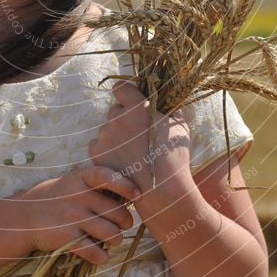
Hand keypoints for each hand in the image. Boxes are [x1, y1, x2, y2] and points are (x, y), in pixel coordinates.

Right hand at [17, 166, 140, 264]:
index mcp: (82, 178)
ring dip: (116, 240)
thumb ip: (97, 184)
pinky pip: (95, 252)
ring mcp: (72, 216)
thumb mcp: (74, 181)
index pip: (108, 176)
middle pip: (117, 212)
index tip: (137, 195)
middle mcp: (78, 195)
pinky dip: (102, 257)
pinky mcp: (67, 237)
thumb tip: (131, 192)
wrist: (24, 216)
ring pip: (111, 234)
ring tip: (113, 240)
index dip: (125, 186)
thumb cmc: (57, 197)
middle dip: (125, 222)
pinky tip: (101, 255)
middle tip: (122, 225)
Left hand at [88, 80, 191, 194]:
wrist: (160, 188)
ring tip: (131, 152)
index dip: (126, 93)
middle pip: (114, 110)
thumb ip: (169, 110)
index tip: (131, 100)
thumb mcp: (180, 126)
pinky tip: (120, 160)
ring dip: (115, 135)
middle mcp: (117, 117)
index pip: (121, 87)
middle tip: (136, 133)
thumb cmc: (174, 155)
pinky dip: (106, 150)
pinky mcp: (97, 153)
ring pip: (107, 129)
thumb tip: (166, 103)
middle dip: (123, 117)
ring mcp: (105, 135)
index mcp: (137, 107)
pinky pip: (98, 145)